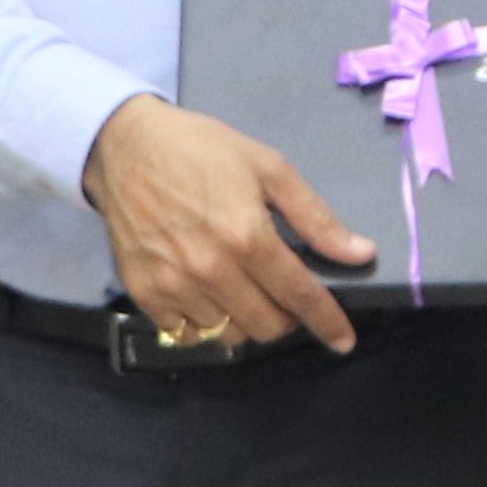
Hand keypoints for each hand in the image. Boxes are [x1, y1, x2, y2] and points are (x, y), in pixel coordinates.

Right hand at [85, 95, 375, 352]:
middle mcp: (212, 269)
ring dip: (246, 320)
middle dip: (286, 317)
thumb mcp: (269, 168)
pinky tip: (208, 294)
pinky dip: (206, 323)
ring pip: (228, 335)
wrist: (126, 145)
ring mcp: (174, 285)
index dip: (327, 322)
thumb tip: (360, 253)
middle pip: (266, 326)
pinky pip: (187, 333)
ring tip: (243, 289)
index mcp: (248, 236)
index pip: (299, 296)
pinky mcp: (144, 293)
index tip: (344, 341)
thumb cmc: (203, 150)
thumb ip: (315, 217)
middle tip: (282, 292)